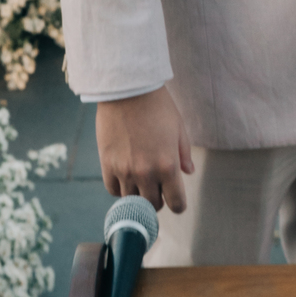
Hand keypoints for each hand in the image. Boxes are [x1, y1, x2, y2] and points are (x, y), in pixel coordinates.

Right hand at [96, 86, 193, 213]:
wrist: (128, 90)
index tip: (177, 202)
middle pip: (152, 206)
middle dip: (158, 201)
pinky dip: (121, 189)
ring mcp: (124, 171)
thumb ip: (184, 153)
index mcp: (168, 165)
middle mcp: (146, 173)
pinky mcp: (107, 165)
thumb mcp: (178, 128)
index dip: (179, 205)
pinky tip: (126, 179)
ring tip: (142, 184)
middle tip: (159, 191)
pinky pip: (113, 190)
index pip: (176, 203)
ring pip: (131, 201)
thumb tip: (188, 172)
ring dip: (138, 196)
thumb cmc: (157, 106)